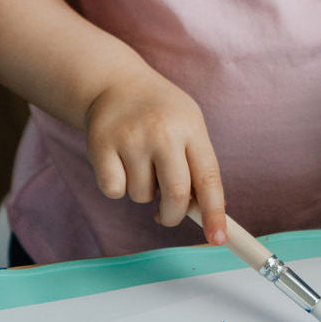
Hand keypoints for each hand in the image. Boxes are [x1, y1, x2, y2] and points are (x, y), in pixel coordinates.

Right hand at [84, 67, 227, 243]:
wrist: (115, 82)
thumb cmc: (160, 112)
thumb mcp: (188, 125)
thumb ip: (198, 165)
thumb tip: (208, 212)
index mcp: (191, 128)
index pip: (209, 178)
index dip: (215, 213)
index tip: (218, 238)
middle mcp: (163, 132)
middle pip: (176, 194)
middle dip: (173, 215)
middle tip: (166, 214)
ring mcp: (131, 138)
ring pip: (142, 196)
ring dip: (142, 193)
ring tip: (139, 164)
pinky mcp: (101, 145)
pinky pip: (114, 190)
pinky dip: (117, 186)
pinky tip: (119, 163)